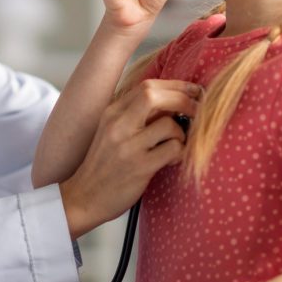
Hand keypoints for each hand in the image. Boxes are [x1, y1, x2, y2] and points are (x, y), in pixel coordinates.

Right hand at [59, 79, 200, 238]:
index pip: (147, 86)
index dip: (175, 85)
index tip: (192, 91)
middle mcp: (118, 125)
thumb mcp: (110, 131)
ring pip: (169, 124)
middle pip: (155, 96)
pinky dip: (180, 153)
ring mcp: (128, 146)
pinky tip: (172, 160)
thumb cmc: (104, 164)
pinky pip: (173, 149)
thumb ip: (134, 115)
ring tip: (177, 144)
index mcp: (112, 113)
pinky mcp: (140, 167)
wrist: (84, 196)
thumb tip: (172, 101)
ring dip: (182, 133)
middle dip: (183, 100)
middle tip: (197, 110)